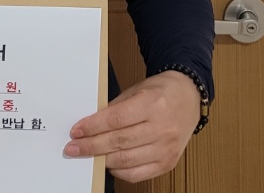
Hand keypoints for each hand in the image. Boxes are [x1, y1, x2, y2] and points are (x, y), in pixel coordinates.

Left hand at [64, 71, 200, 182]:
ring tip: (87, 156)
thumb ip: (116, 109)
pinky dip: (119, 171)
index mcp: (153, 103)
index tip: (76, 131)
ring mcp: (166, 147)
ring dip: (101, 159)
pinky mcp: (168, 162)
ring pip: (126, 160)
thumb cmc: (162, 92)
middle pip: (119, 141)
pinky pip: (138, 174)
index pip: (116, 119)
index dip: (93, 127)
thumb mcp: (137, 90)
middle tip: (73, 148)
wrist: (189, 97)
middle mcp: (162, 127)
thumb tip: (90, 127)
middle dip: (91, 146)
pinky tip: (108, 163)